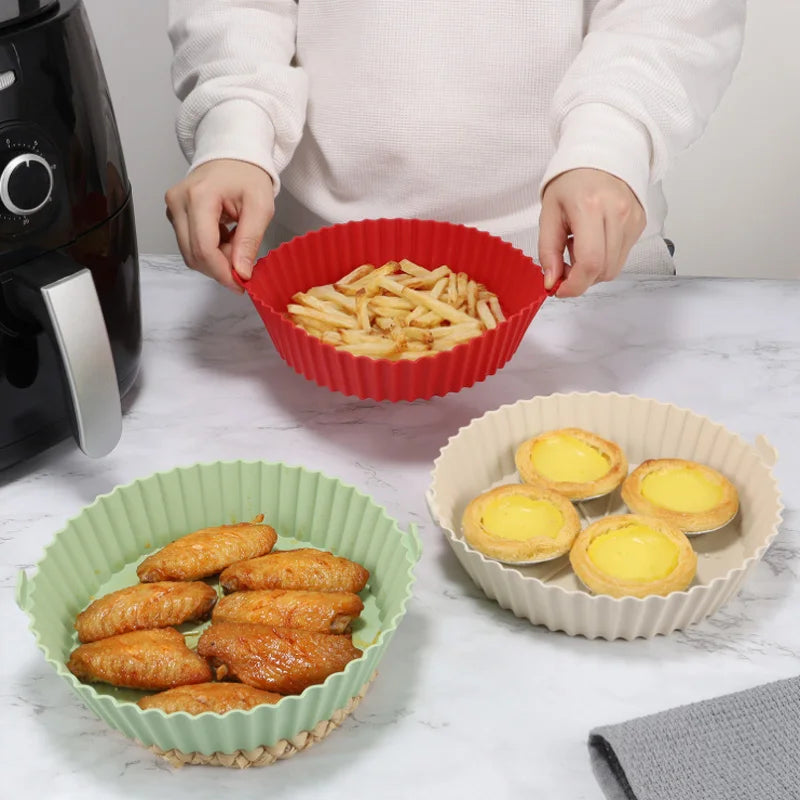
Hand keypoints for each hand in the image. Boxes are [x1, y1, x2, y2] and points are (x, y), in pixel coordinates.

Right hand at [165, 159, 274, 292]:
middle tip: (243, 262)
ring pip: (190, 253)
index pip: (204, 248)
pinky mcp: (173, 214)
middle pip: (194, 255)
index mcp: (199, 196)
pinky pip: (189, 244)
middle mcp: (178, 202)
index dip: (222, 272)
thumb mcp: (260, 206)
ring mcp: (172, 208)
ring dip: (215, 260)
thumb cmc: (248, 175)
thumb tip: (241, 273)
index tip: (241, 285)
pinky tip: (225, 239)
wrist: (233, 155)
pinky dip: (209, 250)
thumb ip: (249, 241)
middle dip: (220, 268)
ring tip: (235, 245)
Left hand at [539, 168, 645, 297]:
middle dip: (581, 278)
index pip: (590, 262)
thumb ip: (547, 251)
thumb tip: (551, 282)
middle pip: (604, 270)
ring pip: (614, 268)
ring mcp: (633, 218)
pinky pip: (622, 256)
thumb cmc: (570, 183)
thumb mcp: (548, 214)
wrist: (600, 156)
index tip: (559, 289)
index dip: (574, 285)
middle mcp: (618, 212)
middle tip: (565, 263)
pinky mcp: (641, 223)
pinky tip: (595, 239)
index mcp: (590, 207)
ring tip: (580, 245)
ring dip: (593, 269)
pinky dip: (605, 257)